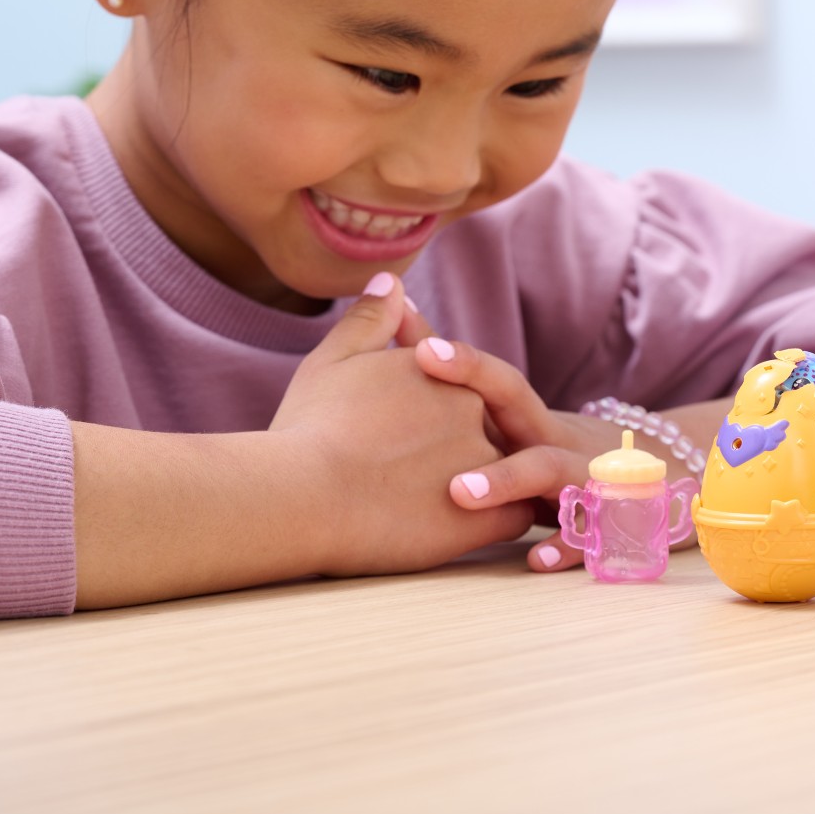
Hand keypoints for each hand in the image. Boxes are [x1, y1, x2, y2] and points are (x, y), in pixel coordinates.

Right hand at [270, 276, 533, 578]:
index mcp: (446, 374)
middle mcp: (474, 411)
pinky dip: (499, 523)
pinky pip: (515, 518)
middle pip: (488, 431)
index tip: (408, 437)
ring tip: (454, 508)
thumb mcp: (335, 360)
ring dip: (490, 489)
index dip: (440, 415)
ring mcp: (484, 463)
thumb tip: (392, 281)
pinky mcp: (484, 517)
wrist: (299, 491)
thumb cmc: (309, 426)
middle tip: (426, 476)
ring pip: (506, 475)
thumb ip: (370, 320)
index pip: (466, 390)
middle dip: (467, 450)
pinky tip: (471, 531)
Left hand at [410, 336, 640, 573]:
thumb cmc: (569, 456)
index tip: (420, 347)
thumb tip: (413, 329)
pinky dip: (569, 545)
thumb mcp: (528, 429)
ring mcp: (587, 476)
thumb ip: (471, 391)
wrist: (665, 481)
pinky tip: (539, 560)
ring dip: (508, 478)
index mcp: (533, 421)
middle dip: (474, 384)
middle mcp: (559, 438)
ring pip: (551, 468)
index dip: (463, 361)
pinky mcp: (614, 522)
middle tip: (425, 369)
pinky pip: (591, 534)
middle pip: (519, 403)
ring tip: (459, 492)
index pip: (498, 379)